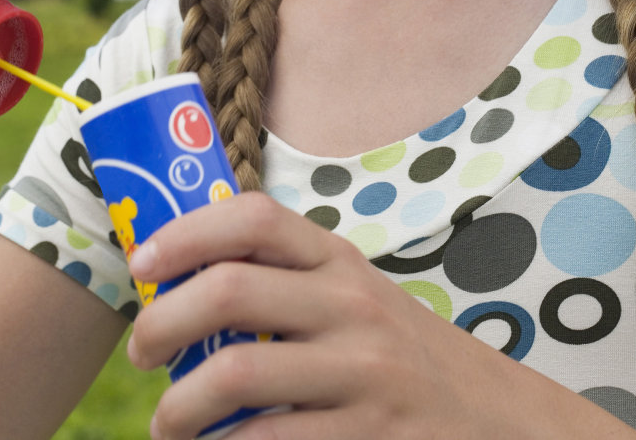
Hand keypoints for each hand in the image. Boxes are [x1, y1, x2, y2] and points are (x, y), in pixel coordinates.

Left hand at [126, 192, 531, 439]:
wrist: (494, 420)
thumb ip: (287, 282)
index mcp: (339, 262)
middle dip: (161, 324)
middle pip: (229, 291)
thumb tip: (175, 283)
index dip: (186, 232)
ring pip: (234, 373)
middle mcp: (352, 306)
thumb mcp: (354, 300)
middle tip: (143, 353)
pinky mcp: (367, 435)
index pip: (257, 217)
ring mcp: (363, 372)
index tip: (142, 264)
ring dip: (177, 407)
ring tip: (169, 424)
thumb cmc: (396, 358)